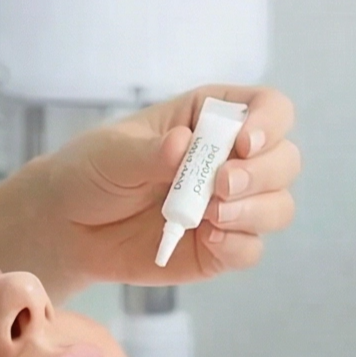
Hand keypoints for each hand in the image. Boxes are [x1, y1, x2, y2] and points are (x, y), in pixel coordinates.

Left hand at [35, 86, 300, 292]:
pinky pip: (251, 249)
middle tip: (221, 184)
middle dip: (262, 173)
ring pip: (278, 206)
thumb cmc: (93, 171)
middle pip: (285, 159)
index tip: (244, 143)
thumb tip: (183, 144)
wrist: (69, 224)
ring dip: (254, 211)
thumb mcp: (114, 153)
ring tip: (210, 213)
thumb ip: (151, 153)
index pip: (269, 107)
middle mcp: (232, 159)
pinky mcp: (221, 246)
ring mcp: (230, 205)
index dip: (269, 122)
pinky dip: (236, 245)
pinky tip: (206, 238)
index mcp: (212, 117)